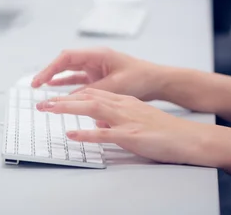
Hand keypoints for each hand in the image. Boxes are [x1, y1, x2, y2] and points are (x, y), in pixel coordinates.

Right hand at [31, 48, 168, 100]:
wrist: (157, 81)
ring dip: (55, 78)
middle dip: (48, 73)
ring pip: (69, 71)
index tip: (40, 80)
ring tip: (39, 86)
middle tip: (34, 85)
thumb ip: (93, 91)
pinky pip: (77, 79)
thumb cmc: (140, 78)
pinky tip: (55, 88)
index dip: (50, 68)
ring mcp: (95, 67)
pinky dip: (66, 84)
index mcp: (97, 54)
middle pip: (64, 63)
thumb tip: (72, 100)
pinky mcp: (98, 77)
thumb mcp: (116, 85)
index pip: (66, 58)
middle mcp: (93, 58)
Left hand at [36, 89, 213, 165]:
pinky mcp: (131, 135)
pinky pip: (105, 133)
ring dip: (68, 109)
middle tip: (41, 103)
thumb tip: (96, 123)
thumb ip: (114, 119)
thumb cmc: (164, 131)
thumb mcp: (135, 120)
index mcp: (123, 101)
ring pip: (92, 108)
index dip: (71, 94)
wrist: (189, 138)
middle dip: (62, 100)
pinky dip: (86, 133)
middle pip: (87, 97)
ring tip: (48, 110)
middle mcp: (122, 106)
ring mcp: (126, 119)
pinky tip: (72, 134)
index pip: (92, 93)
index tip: (53, 97)